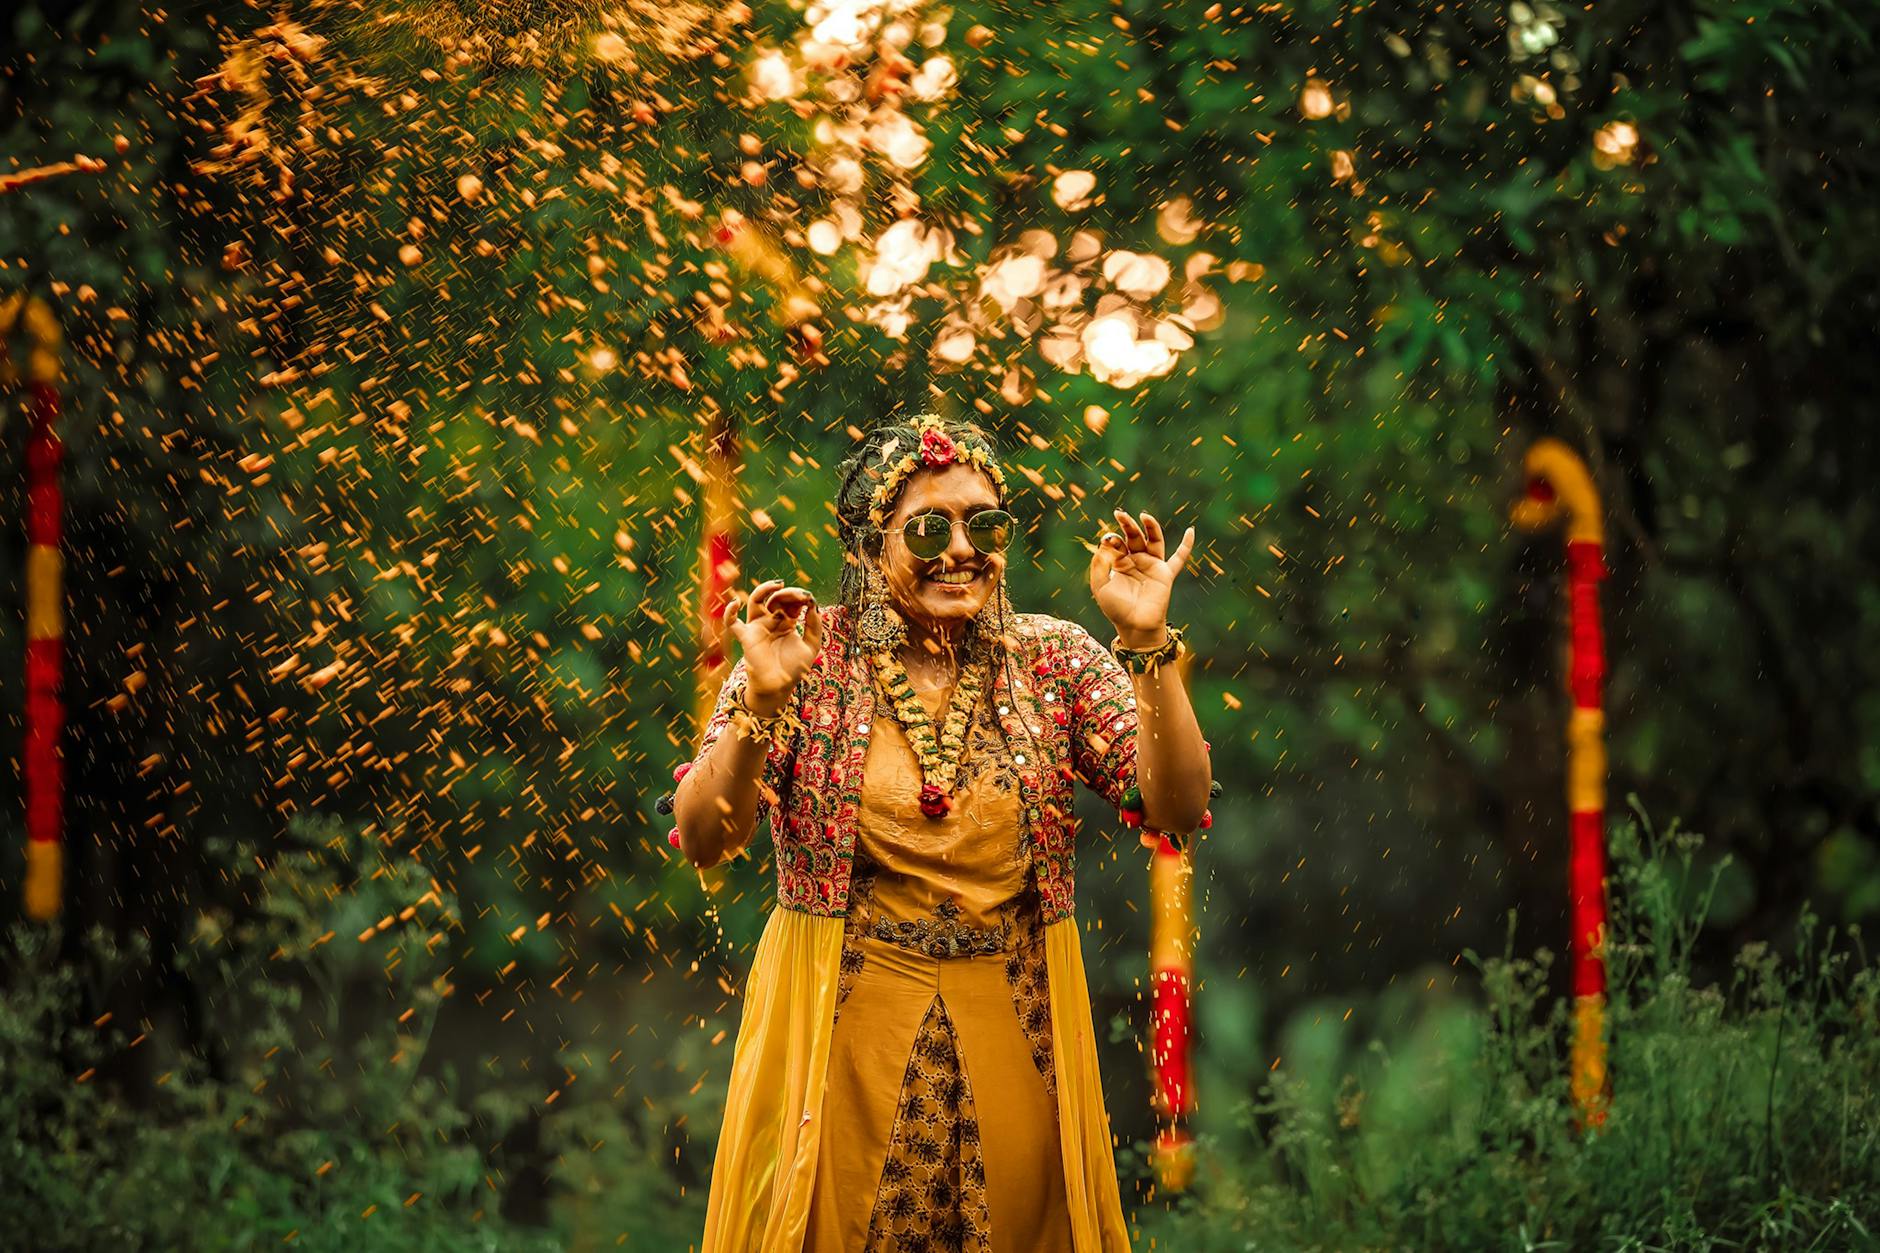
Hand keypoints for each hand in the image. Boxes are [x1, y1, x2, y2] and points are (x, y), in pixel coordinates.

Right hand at [723, 580, 823, 712]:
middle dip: (789, 594)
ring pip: (756, 600)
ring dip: (766, 589)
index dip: (799, 597)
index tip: (809, 600)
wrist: (779, 687)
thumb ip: (814, 626)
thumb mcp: (811, 646)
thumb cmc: (794, 669)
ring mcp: (758, 626)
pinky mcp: (746, 636)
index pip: (791, 602)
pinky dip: (729, 612)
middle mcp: (772, 621)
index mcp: (787, 622)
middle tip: (800, 596)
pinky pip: (732, 623)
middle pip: (777, 598)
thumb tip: (814, 606)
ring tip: (778, 585)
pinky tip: (735, 603)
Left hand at [1088, 508, 1194, 644]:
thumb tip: (1103, 544)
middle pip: (1134, 536)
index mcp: (1120, 562)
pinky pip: (1179, 558)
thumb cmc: (1116, 609)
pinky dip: (1186, 545)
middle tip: (1119, 514)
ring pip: (1154, 540)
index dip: (1112, 540)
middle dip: (1127, 525)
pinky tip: (1191, 531)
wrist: (1135, 626)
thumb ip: (1098, 566)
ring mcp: (1152, 566)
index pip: (1117, 543)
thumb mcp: (1100, 587)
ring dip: (1150, 526)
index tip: (1107, 541)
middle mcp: (1137, 561)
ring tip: (1143, 515)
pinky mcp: (1165, 574)